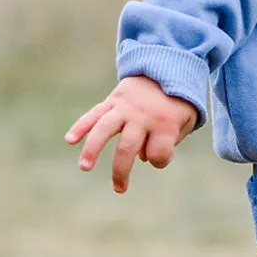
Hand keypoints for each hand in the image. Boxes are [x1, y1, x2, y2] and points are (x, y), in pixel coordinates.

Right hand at [65, 75, 198, 193]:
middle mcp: (143, 115)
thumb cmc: (178, 103)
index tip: (161, 156)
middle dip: (121, 171)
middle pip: (127, 147)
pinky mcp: (114, 100)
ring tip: (84, 167)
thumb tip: (140, 157)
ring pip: (104, 129)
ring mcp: (126, 107)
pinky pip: (94, 114)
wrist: (169, 67)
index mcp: (165, 122)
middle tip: (119, 189)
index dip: (160, 160)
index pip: (159, 153)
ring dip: (92, 149)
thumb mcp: (186, 121)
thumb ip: (169, 142)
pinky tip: (70, 140)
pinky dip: (81, 126)